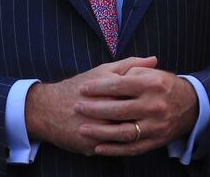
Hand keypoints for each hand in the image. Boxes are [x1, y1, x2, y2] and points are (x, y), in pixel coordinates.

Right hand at [25, 57, 156, 154]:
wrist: (49, 108)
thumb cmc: (80, 86)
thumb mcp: (104, 71)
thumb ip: (130, 65)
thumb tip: (154, 60)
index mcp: (109, 89)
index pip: (139, 94)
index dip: (152, 97)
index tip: (161, 98)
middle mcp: (103, 109)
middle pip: (134, 116)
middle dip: (147, 117)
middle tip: (158, 116)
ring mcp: (97, 129)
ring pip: (126, 135)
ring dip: (137, 133)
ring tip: (147, 129)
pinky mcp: (91, 145)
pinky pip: (113, 149)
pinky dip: (123, 146)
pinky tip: (132, 142)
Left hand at [75, 65, 198, 156]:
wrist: (190, 106)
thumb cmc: (164, 85)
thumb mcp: (151, 72)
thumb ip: (131, 70)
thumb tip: (108, 76)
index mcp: (152, 84)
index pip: (119, 85)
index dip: (98, 87)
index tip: (83, 88)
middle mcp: (155, 105)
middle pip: (119, 109)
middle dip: (95, 109)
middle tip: (77, 107)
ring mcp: (156, 126)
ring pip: (124, 132)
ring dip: (101, 132)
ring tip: (83, 128)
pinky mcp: (156, 142)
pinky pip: (132, 148)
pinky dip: (114, 150)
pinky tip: (98, 147)